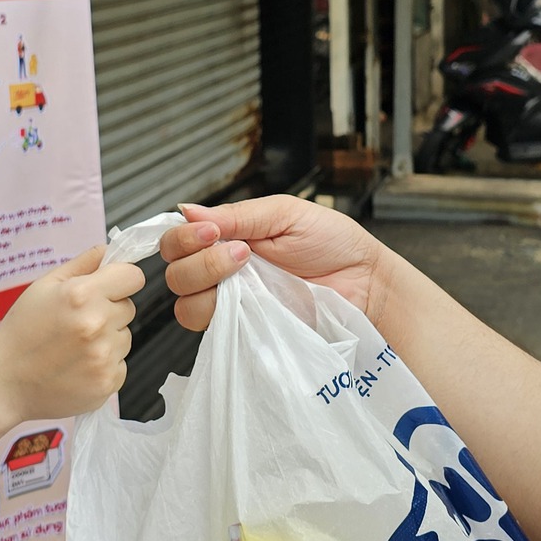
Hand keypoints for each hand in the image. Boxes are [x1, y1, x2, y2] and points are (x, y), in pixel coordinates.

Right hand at [0, 244, 141, 422]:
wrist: (5, 383)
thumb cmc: (20, 332)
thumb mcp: (42, 287)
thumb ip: (81, 264)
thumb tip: (108, 250)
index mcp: (81, 294)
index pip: (133, 277)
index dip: (121, 280)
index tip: (110, 288)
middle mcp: (97, 324)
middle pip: (129, 307)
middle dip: (109, 310)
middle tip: (78, 322)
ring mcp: (103, 356)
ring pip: (125, 337)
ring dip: (108, 339)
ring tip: (75, 347)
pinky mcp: (107, 382)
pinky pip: (120, 365)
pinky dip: (104, 366)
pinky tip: (77, 366)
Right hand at [161, 197, 385, 330]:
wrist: (365, 282)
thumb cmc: (333, 243)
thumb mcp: (284, 213)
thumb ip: (236, 214)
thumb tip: (187, 210)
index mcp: (227, 239)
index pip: (177, 242)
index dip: (183, 237)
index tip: (212, 232)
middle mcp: (223, 273)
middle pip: (175, 274)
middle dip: (200, 260)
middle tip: (241, 252)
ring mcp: (234, 304)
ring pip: (186, 305)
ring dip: (210, 284)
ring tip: (249, 271)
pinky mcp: (247, 330)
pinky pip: (213, 330)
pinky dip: (222, 314)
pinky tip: (252, 298)